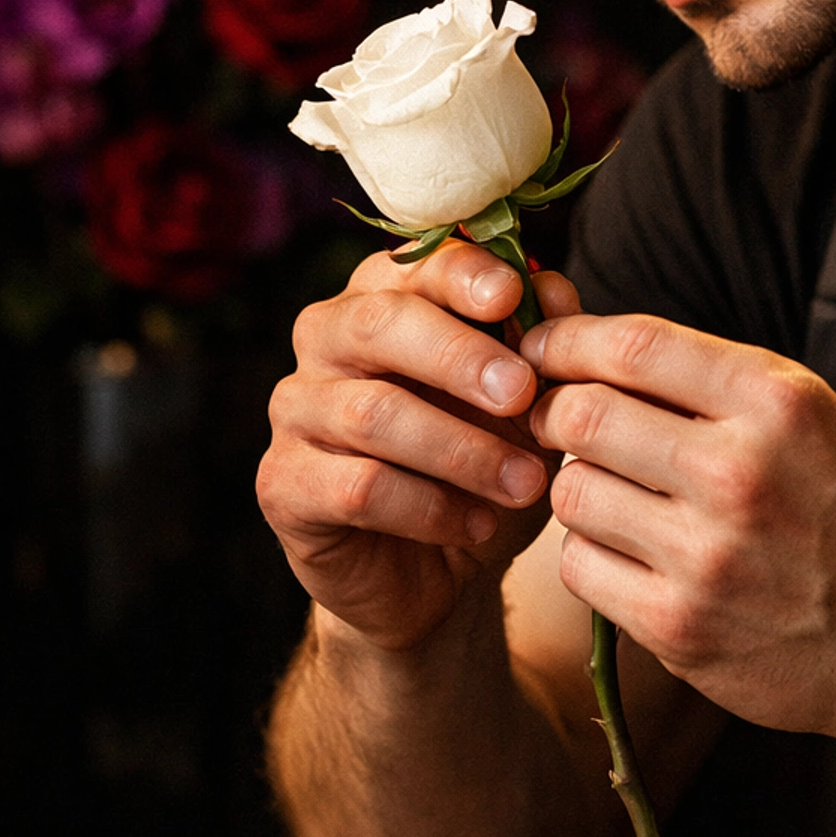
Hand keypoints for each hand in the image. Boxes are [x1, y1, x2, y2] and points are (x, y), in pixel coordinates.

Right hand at [258, 242, 577, 649]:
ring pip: (373, 414)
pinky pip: (357, 486)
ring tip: (525, 484)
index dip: (461, 273)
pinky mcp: (283, 483)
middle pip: (380, 324)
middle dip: (459, 356)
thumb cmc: (481, 466)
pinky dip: (429, 507)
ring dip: (461, 449)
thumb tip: (552, 284)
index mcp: (384, 299)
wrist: (439, 573)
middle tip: (522, 393)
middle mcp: (326, 341)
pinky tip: (476, 525)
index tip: (512, 297)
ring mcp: (295, 411)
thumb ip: (537, 343)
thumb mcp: (526, 408)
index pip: (412, 264)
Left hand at [522, 312, 835, 746]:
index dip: (568, 339)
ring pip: (570, 493)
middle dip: (557, 413)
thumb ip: (716, 381)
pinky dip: (591, 555)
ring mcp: (707, 556)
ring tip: (615, 495)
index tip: (543, 346)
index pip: (634, 346)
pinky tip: (630, 553)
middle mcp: (741, 473)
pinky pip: (580, 567)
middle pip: (582, 416)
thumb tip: (591, 345)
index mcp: (779, 404)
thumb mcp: (818, 418)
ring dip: (576, 488)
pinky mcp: (680, 626)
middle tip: (560, 424)